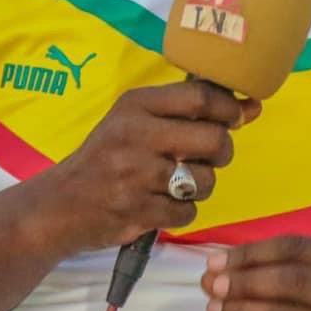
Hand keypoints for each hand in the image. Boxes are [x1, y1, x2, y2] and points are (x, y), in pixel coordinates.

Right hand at [26, 81, 259, 256]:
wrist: (60, 204)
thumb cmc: (106, 157)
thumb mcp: (134, 120)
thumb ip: (186, 112)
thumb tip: (251, 108)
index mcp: (135, 106)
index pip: (200, 97)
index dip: (230, 108)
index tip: (237, 117)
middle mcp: (135, 136)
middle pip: (213, 139)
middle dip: (222, 151)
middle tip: (209, 156)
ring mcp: (135, 176)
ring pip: (205, 181)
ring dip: (202, 186)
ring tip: (179, 183)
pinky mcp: (137, 212)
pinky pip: (188, 212)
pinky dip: (183, 212)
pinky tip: (163, 204)